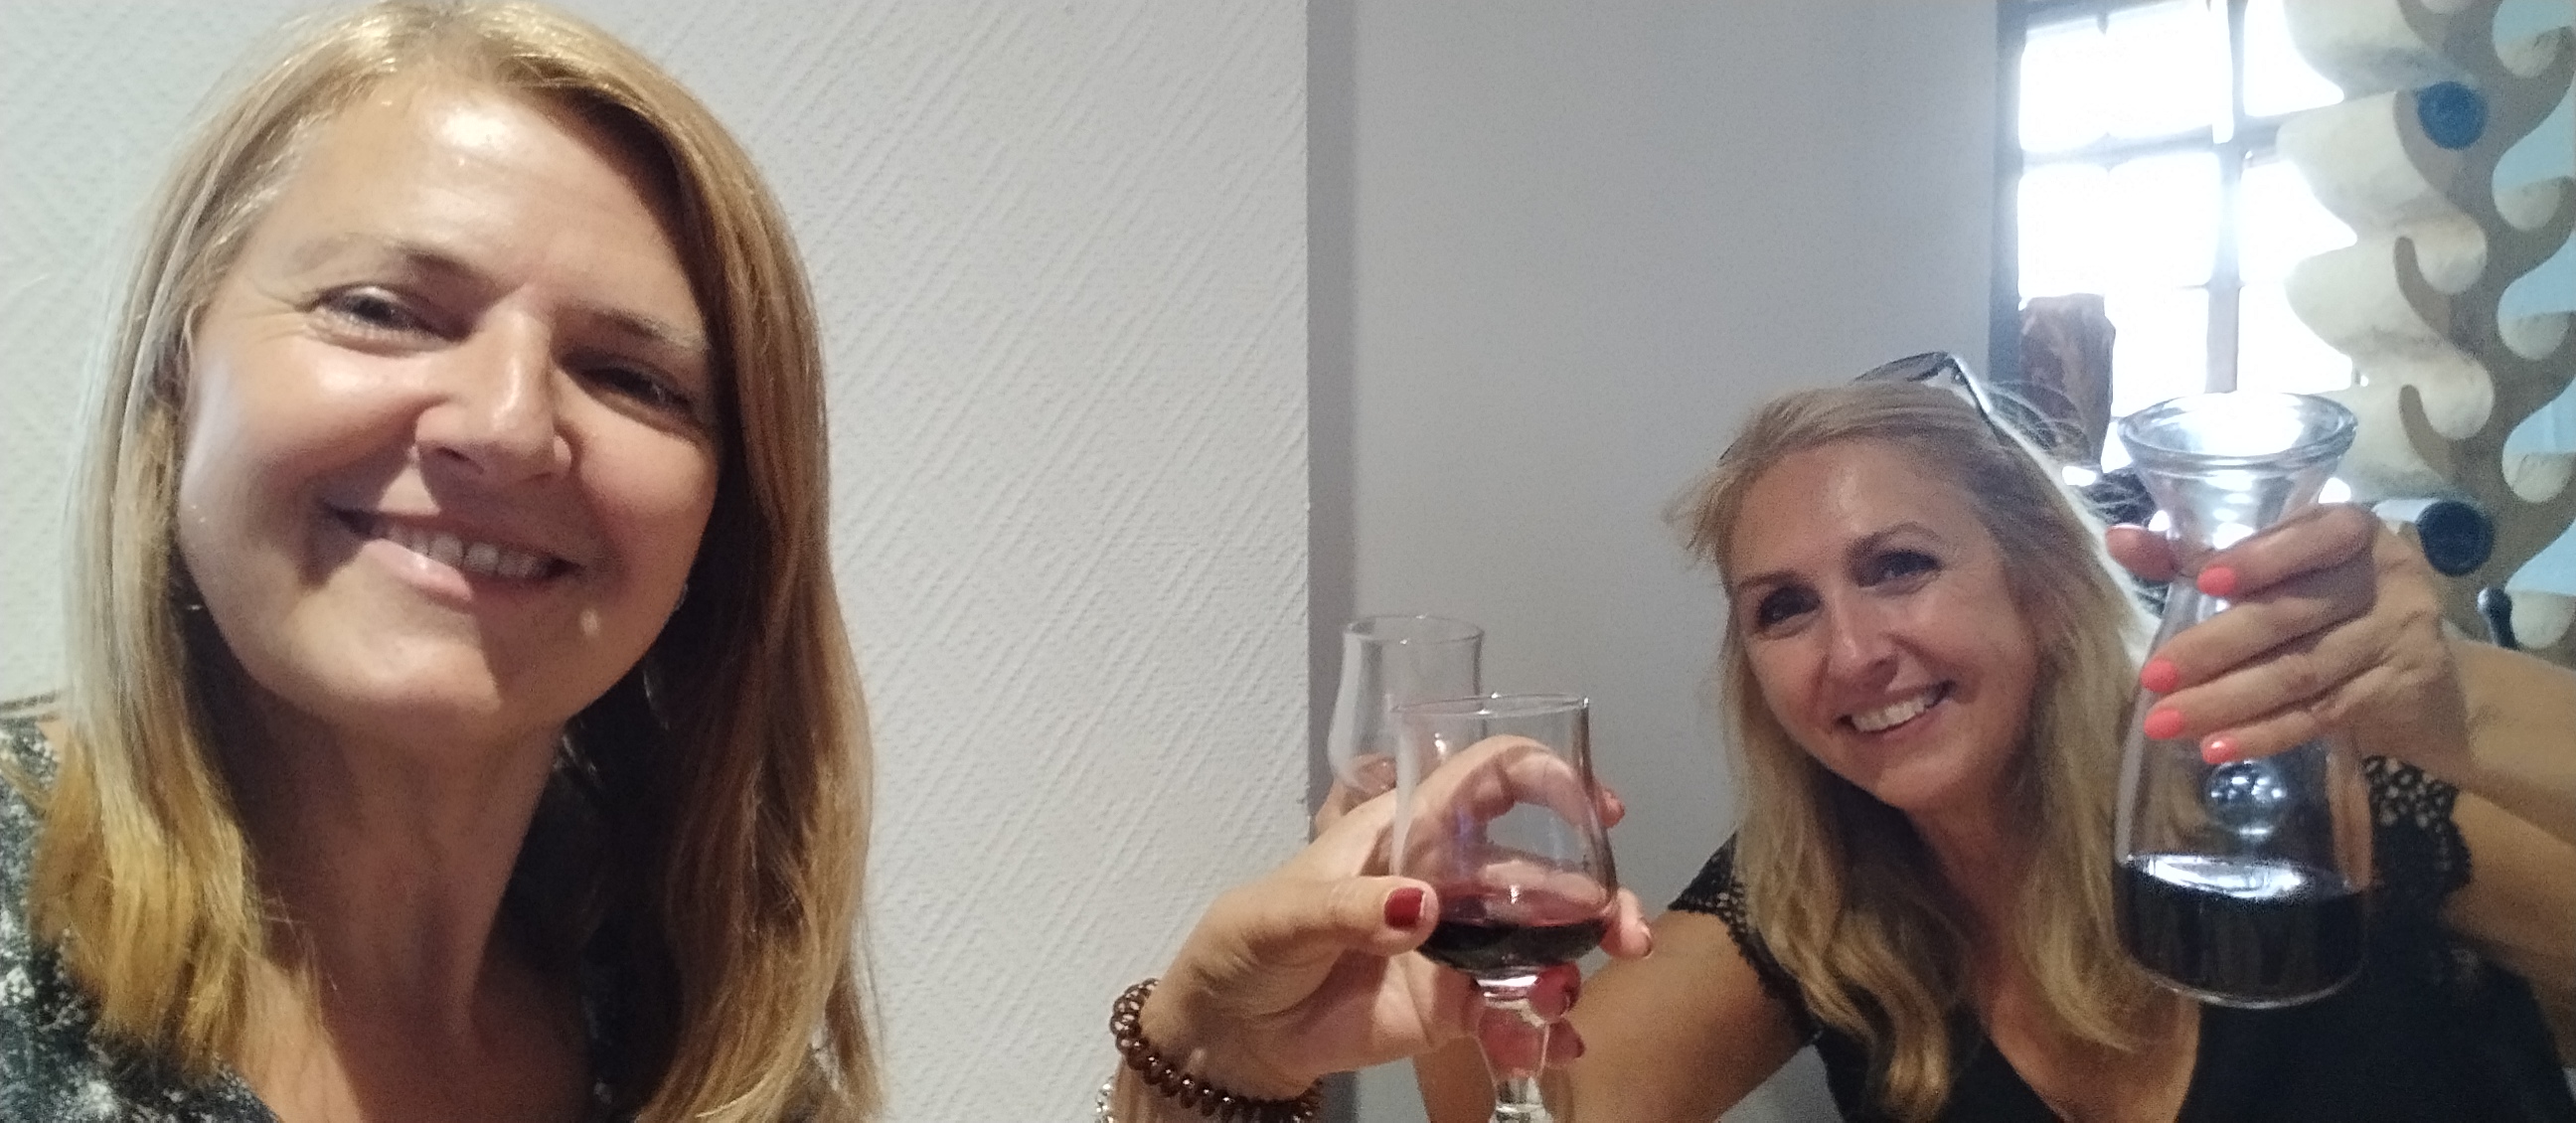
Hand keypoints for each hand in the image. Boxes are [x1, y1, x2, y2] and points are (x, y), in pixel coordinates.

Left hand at [1143, 783, 1649, 1099]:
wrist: (1229, 1036)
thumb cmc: (1244, 946)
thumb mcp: (1282, 914)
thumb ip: (1349, 908)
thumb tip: (1421, 907)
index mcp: (1404, 835)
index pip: (1485, 783)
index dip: (1547, 779)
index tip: (1598, 808)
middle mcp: (1443, 884)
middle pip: (1537, 873)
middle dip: (1593, 895)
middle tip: (1624, 930)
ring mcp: (1452, 950)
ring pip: (1537, 946)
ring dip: (1572, 966)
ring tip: (1566, 997)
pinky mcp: (1449, 1010)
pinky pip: (1510, 1014)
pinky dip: (1539, 1029)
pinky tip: (1551, 1043)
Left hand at [2106, 503, 2467, 774]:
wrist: (2429, 682)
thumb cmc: (2331, 609)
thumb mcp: (2281, 573)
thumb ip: (2202, 556)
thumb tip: (2119, 540)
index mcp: (2351, 531)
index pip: (2312, 536)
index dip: (2261, 558)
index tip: (2205, 579)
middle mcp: (2384, 577)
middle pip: (2290, 614)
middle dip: (2214, 647)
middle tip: (2153, 676)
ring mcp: (2396, 636)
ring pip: (2299, 671)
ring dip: (2225, 701)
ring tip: (2165, 722)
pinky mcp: (2395, 691)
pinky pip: (2318, 715)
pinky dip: (2263, 734)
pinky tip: (2216, 748)